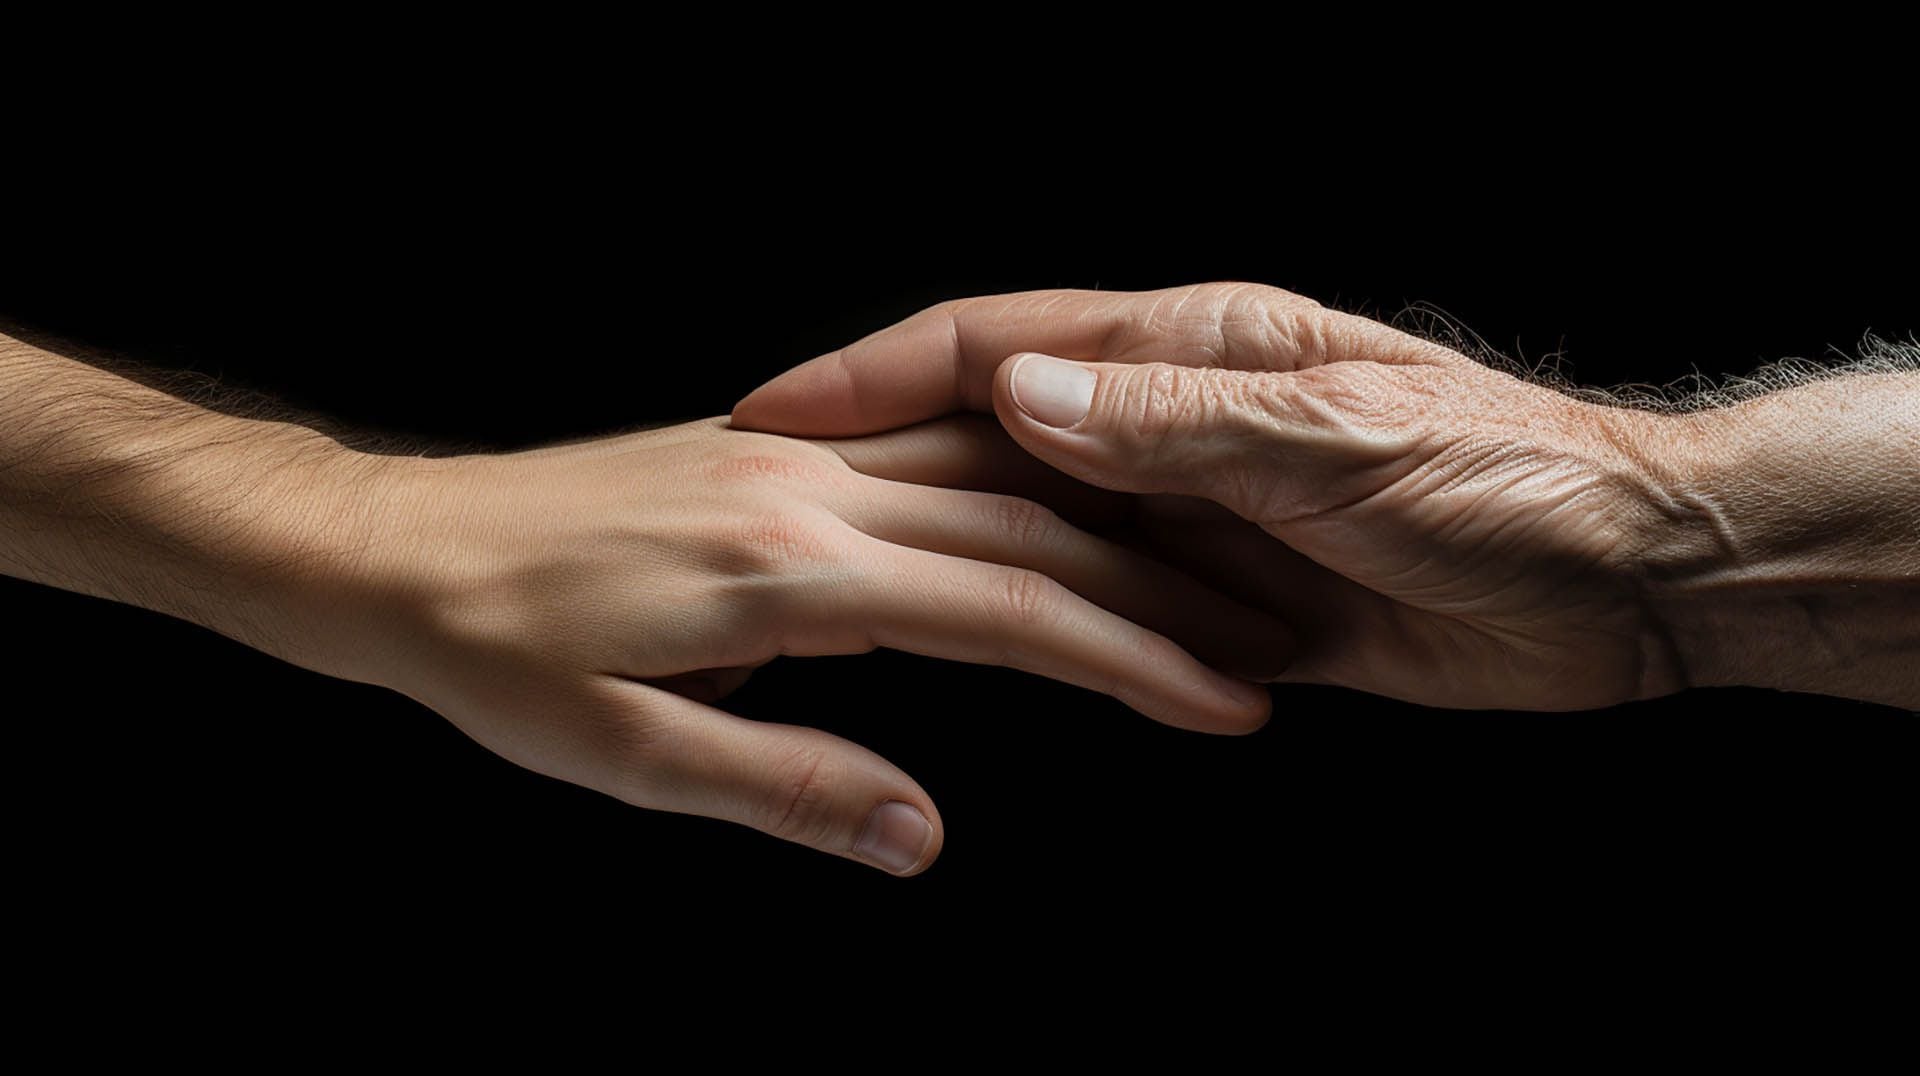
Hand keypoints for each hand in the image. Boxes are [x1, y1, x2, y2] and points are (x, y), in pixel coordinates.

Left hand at [324, 417, 1282, 873]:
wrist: (399, 545)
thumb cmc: (497, 656)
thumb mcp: (627, 756)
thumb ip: (788, 788)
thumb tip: (924, 837)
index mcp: (784, 571)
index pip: (1009, 612)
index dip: (1133, 662)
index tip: (1225, 703)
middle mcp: (806, 488)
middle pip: (1033, 527)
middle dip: (1161, 591)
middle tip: (1264, 641)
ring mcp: (793, 451)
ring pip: (996, 468)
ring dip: (1111, 520)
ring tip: (1204, 572)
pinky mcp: (774, 443)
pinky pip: (931, 443)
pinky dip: (1024, 471)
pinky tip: (1071, 496)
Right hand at [732, 283, 1701, 709]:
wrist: (1628, 574)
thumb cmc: (1504, 480)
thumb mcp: (1333, 439)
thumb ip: (1174, 420)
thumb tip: (1016, 395)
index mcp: (1190, 348)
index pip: (992, 346)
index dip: (874, 378)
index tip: (774, 414)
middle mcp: (1178, 420)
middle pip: (994, 436)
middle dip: (883, 466)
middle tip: (772, 512)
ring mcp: (1200, 510)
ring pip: (1042, 529)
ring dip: (960, 557)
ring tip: (857, 595)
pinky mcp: (1231, 600)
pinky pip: (1113, 608)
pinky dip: (1057, 633)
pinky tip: (998, 655)